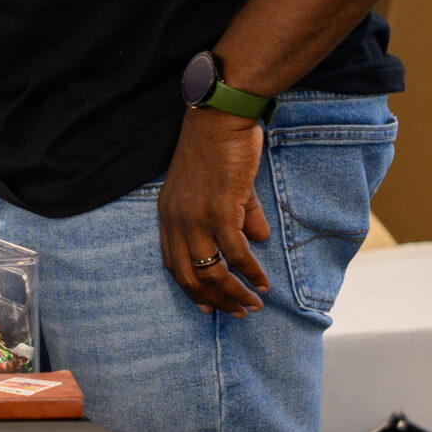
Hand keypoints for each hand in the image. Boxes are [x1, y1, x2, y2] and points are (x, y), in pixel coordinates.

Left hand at [157, 107, 271, 314]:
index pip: (172, 263)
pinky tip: (263, 282)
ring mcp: (195, 217)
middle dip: (213, 300)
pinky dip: (251, 272)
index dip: (189, 289)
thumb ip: (239, 215)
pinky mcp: (219, 210)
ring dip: (234, 293)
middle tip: (237, 312)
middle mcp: (176, 220)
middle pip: (188, 275)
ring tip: (253, 305)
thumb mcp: (223, 189)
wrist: (219, 119)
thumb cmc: (220, 148)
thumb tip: (258, 238)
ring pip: (211, 271)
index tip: (207, 308)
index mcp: (168, 215)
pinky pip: (235, 253)